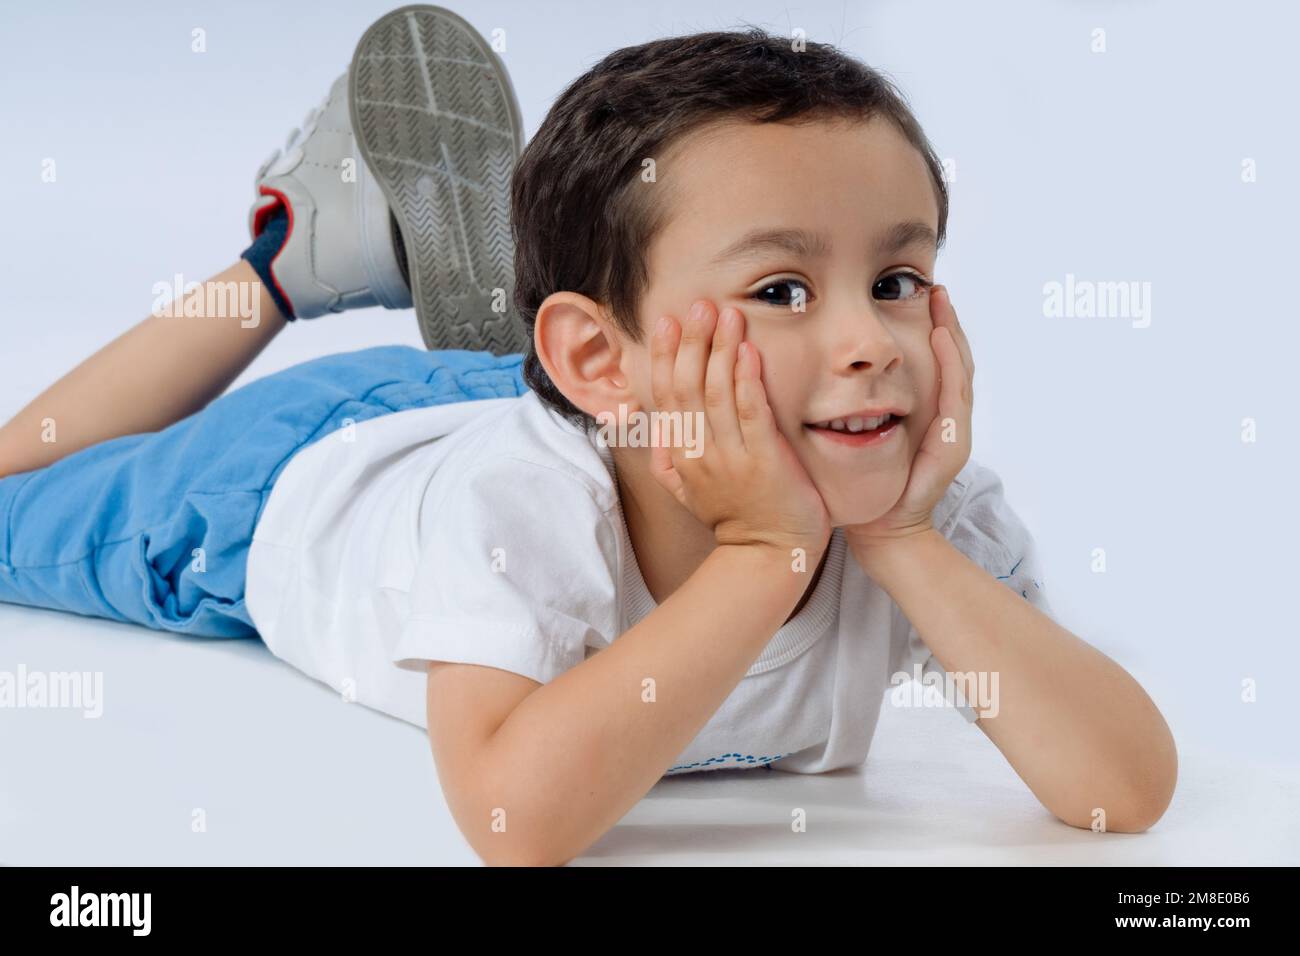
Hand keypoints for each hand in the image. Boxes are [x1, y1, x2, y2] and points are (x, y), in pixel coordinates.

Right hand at [648, 299, 831, 560]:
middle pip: (688, 387)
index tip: (669, 321)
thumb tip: (651, 422)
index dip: (666, 356)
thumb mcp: (687, 490)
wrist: (769, 553)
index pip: (666, 396)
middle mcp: (699, 453)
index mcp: (679, 455)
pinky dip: (747, 381)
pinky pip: (752, 414)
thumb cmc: (735, 516)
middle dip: (693, 343)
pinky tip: (748, 352)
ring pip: (718, 394)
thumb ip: (666, 456)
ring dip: (721, 351)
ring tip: (726, 316)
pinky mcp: (765, 461)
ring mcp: (732, 458)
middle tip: (700, 306)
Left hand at [843, 285, 973, 553]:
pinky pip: (955, 395)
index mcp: (924, 413)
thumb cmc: (863, 485)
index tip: (918, 294)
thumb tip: (831, 370)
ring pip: (960, 370)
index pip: (932, 361)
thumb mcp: (857, 434)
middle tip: (935, 287)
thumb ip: (855, 404)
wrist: (880, 528)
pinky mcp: (952, 444)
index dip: (929, 328)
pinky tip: (940, 338)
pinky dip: (950, 364)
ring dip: (952, 333)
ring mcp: (952, 430)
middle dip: (946, 321)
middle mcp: (943, 418)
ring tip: (941, 302)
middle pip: (952, 358)